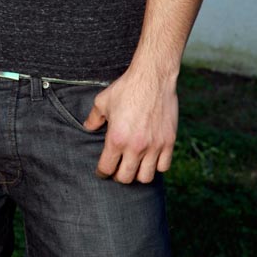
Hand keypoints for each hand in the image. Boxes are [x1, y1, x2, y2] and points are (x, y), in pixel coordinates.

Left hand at [81, 67, 177, 183]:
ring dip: (138, 174)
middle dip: (119, 176)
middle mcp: (135, 147)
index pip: (106, 168)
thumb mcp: (103, 101)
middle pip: (126, 178)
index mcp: (116, 139)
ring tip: (135, 166)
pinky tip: (151, 159)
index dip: (102, 172)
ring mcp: (154, 146)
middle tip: (117, 169)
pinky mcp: (168, 142)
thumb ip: (93, 118)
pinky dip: (157, 166)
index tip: (102, 171)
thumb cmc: (126, 88)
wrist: (152, 78)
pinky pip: (164, 166)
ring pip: (146, 177)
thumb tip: (88, 127)